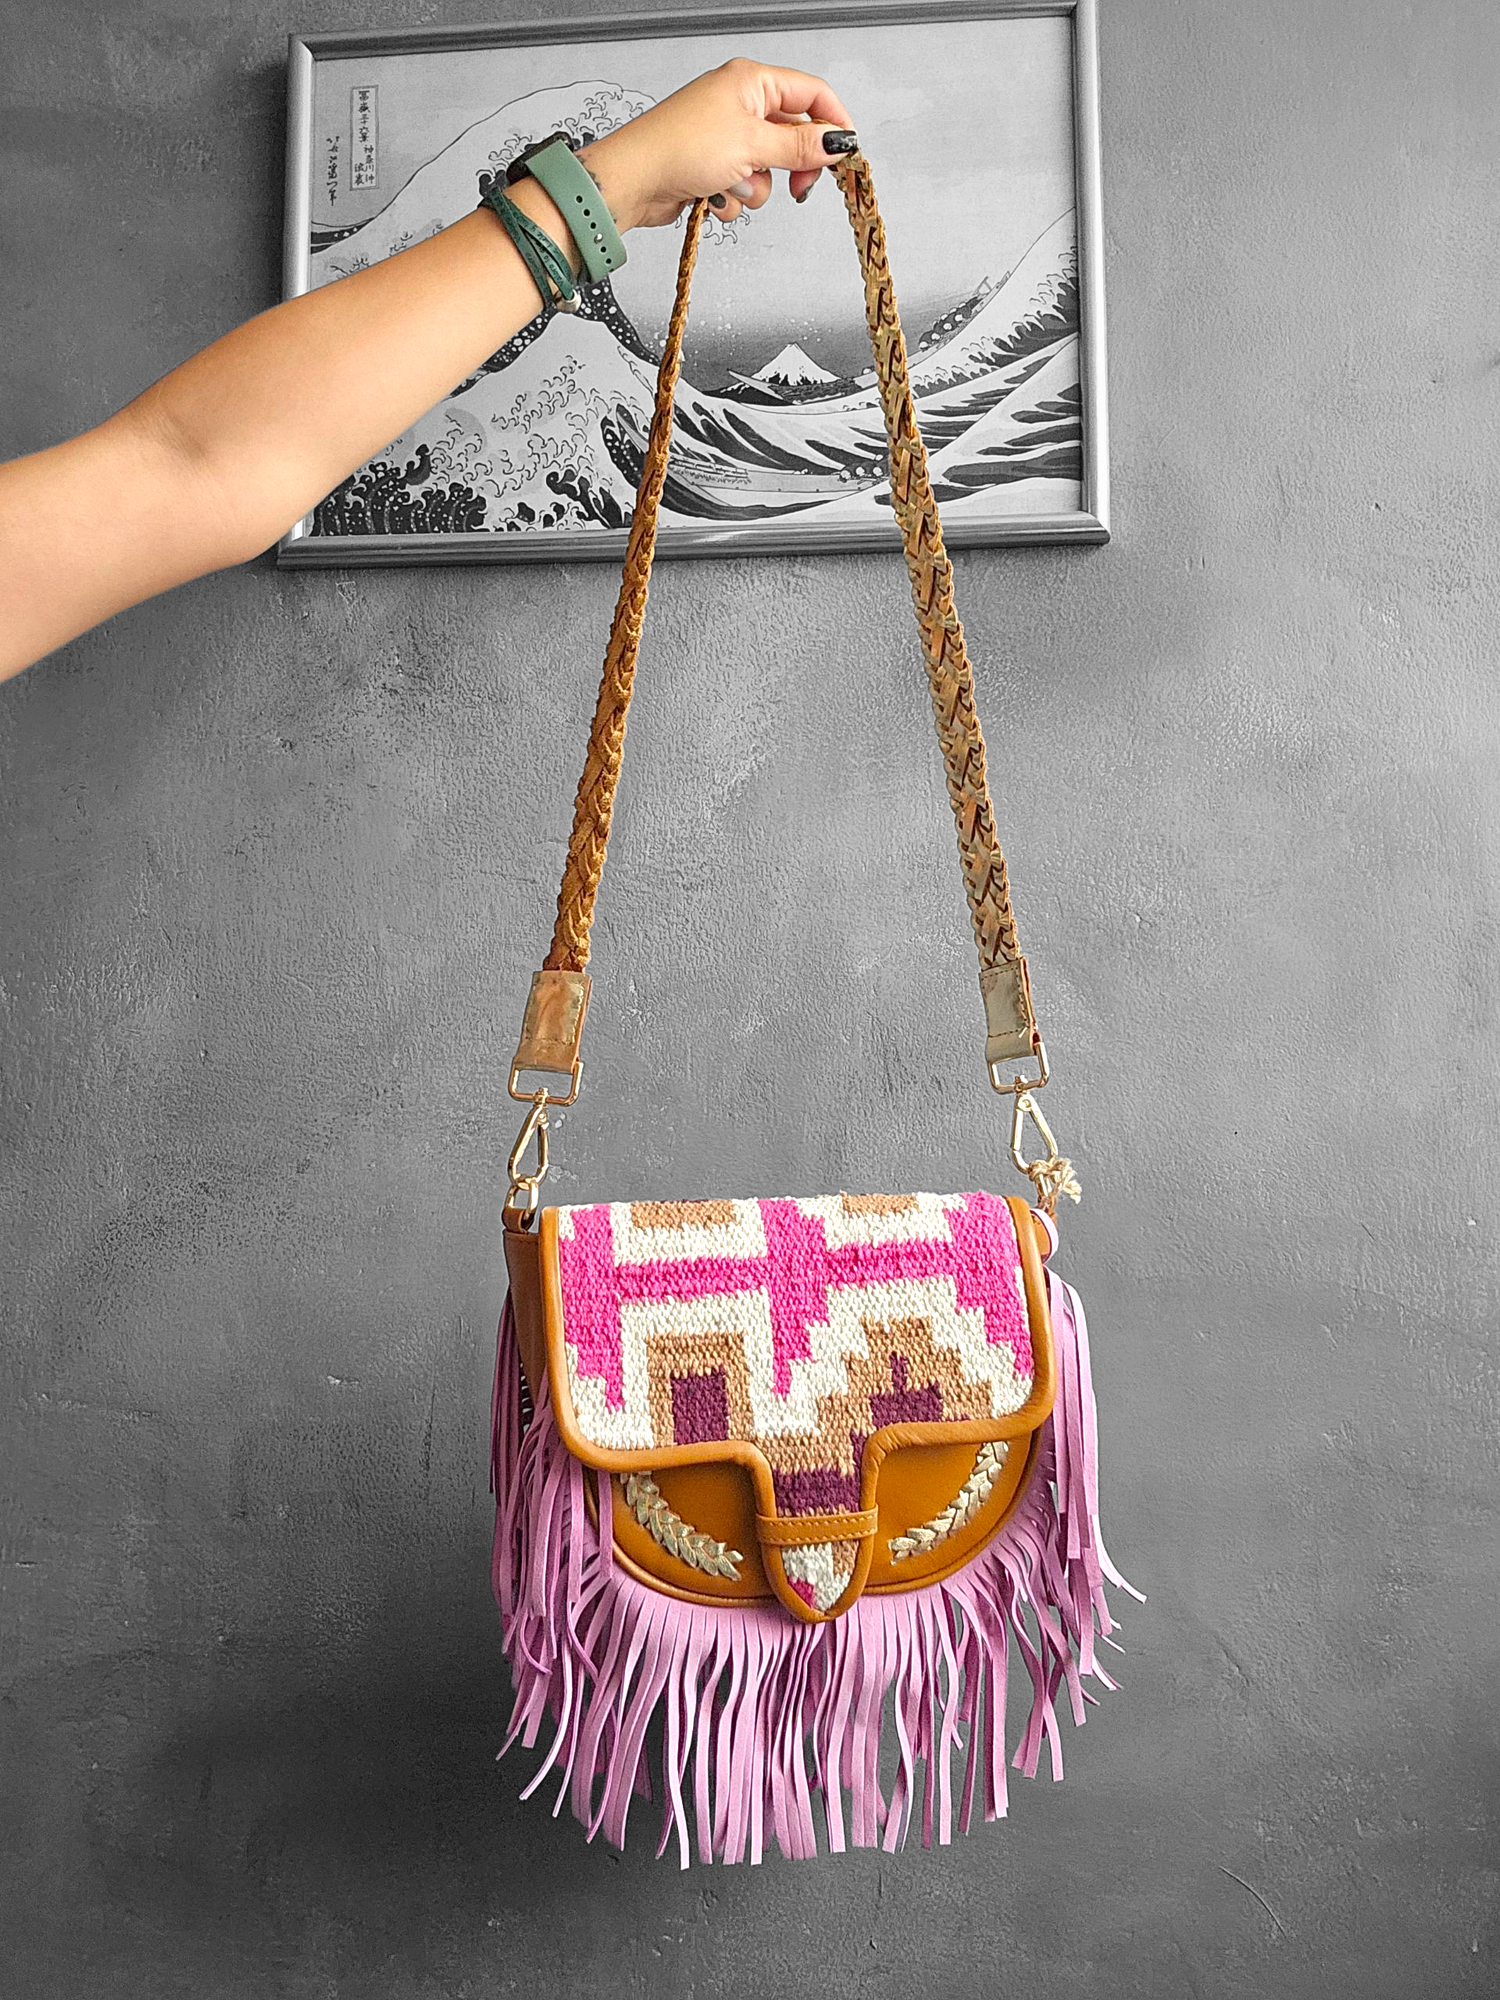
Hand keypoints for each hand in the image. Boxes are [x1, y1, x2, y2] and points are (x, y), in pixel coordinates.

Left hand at [578, 58, 855, 230]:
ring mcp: (726, 136)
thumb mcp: (752, 145)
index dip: (833, 122)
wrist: (633, 181)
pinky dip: (735, 198)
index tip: (846, 154)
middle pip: (792, 135)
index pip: (811, 93)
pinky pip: (744, 186)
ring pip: (769, 168)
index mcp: (752, 81)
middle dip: (793, 166)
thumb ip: (800, 146)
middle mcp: (740, 103)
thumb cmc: (679, 147)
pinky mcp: (714, 165)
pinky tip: (715, 197)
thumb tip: (836, 143)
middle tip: (799, 188)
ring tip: (734, 186)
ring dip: (756, 188)